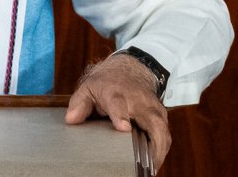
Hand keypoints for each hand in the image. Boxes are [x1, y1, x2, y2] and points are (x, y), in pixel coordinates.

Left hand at [65, 53, 170, 170]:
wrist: (129, 70)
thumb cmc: (107, 83)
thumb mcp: (88, 88)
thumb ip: (79, 104)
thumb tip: (71, 119)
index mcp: (116, 94)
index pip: (119, 104)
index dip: (121, 116)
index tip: (123, 128)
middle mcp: (139, 101)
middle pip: (151, 122)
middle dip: (152, 144)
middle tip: (145, 164)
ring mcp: (153, 108)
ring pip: (162, 131)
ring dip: (158, 152)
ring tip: (149, 170)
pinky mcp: (161, 116)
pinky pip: (165, 135)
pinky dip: (161, 150)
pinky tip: (153, 164)